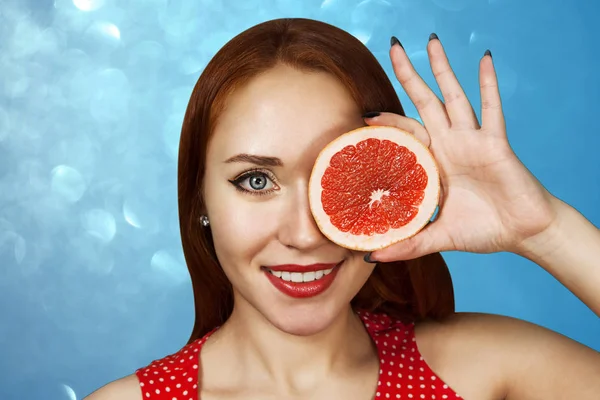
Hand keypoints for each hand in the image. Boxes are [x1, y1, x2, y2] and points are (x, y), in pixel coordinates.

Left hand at [367, 36, 558, 261]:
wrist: (523, 233)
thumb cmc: (484, 230)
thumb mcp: (438, 237)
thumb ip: (408, 244)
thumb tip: (371, 256)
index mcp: (434, 163)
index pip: (405, 134)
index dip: (387, 123)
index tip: (364, 115)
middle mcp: (450, 145)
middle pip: (424, 103)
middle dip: (409, 77)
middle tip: (392, 47)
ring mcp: (472, 140)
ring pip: (454, 97)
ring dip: (442, 70)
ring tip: (431, 41)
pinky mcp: (495, 143)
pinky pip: (492, 109)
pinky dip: (488, 84)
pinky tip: (484, 59)